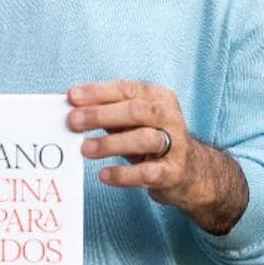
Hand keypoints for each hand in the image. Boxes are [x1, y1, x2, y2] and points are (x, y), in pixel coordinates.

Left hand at [67, 80, 247, 234]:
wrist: (191, 171)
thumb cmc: (152, 139)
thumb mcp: (134, 120)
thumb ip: (107, 113)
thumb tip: (72, 108)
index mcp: (158, 97)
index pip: (126, 89)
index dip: (98, 92)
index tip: (72, 97)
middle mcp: (169, 117)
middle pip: (135, 111)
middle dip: (101, 114)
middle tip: (73, 122)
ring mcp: (175, 144)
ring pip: (143, 139)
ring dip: (111, 143)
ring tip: (85, 149)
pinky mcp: (174, 172)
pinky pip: (148, 172)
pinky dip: (124, 174)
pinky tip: (104, 175)